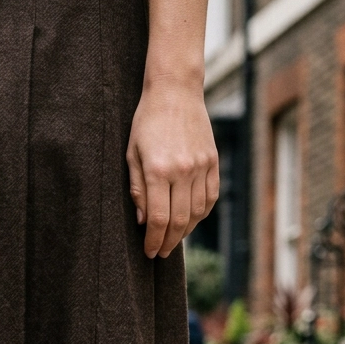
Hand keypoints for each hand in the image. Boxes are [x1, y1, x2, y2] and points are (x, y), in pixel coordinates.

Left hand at [127, 79, 218, 258]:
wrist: (175, 91)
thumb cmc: (146, 122)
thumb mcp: (131, 154)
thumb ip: (136, 189)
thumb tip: (142, 221)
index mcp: (158, 171)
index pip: (158, 219)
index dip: (153, 240)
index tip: (149, 252)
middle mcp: (182, 171)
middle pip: (179, 221)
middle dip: (168, 242)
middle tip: (160, 252)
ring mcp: (200, 166)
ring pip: (197, 213)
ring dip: (185, 231)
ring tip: (173, 239)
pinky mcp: (212, 162)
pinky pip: (210, 197)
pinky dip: (201, 214)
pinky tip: (190, 220)